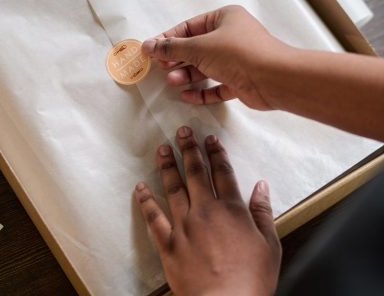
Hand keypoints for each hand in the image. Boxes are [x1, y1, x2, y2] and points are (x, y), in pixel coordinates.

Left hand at [135, 126, 280, 295]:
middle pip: (196, 173)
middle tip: (182, 132)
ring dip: (167, 167)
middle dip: (189, 150)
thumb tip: (261, 186)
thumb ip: (263, 212)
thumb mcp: (270, 244)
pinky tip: (140, 188)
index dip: (216, 153)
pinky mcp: (168, 243)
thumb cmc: (251, 279)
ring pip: (173, 188)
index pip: (223, 173)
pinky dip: (146, 201)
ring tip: (162, 149)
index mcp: (231, 210)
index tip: (210, 139)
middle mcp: (205, 211)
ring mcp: (184, 226)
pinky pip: (153, 218)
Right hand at [141, 5, 291, 109]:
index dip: (168, 38)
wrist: (274, 79)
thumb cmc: (238, 54)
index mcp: (224, 18)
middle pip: (196, 48)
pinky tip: (187, 96)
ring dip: (187, 75)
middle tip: (160, 67)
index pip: (189, 26)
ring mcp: (236, 60)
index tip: (150, 50)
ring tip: (172, 81)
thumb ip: (171, 48)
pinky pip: (216, 85)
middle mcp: (231, 36)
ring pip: (205, 67)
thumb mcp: (199, 47)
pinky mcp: (240, 80)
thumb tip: (148, 45)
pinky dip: (202, 91)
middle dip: (177, 59)